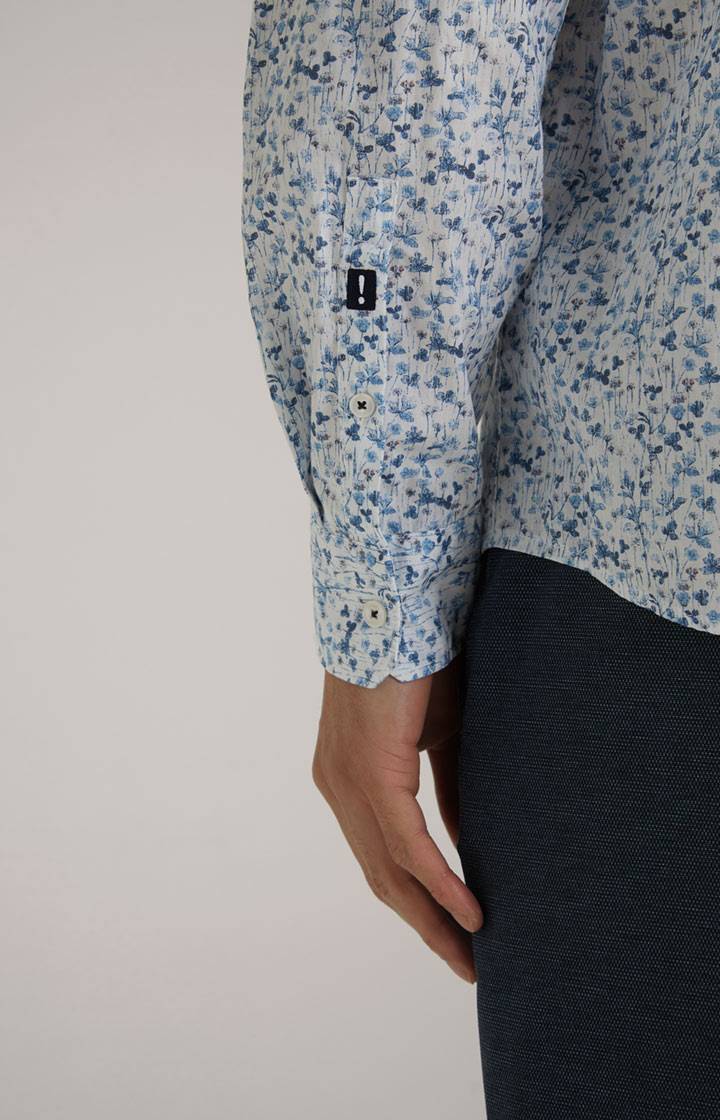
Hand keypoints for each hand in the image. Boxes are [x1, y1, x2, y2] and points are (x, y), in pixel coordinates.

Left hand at [312, 659, 481, 982]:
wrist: (399, 610)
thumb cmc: (420, 666)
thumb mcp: (440, 739)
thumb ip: (447, 791)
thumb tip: (463, 842)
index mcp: (349, 779)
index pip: (381, 856)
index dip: (416, 901)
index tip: (453, 935)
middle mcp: (339, 788)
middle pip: (383, 879)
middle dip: (426, 926)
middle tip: (468, 967)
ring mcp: (350, 784)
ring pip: (393, 872)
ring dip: (435, 920)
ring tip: (473, 957)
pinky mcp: (373, 774)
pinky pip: (408, 845)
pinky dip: (441, 884)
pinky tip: (472, 916)